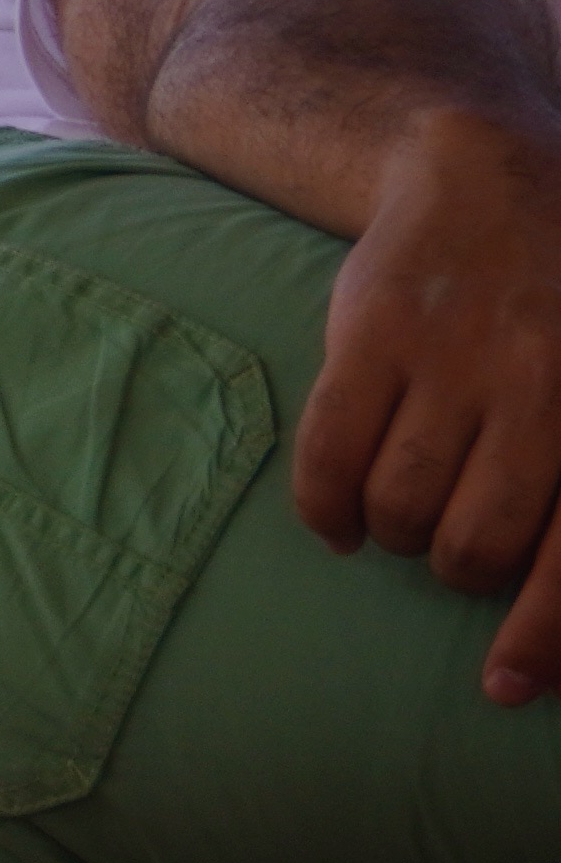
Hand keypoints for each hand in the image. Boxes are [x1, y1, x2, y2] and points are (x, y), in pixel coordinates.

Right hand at [295, 108, 560, 699]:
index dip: (542, 640)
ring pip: (401, 509)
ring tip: (402, 517)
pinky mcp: (374, 335)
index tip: (501, 689)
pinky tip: (334, 523)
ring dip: (394, 534)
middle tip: (455, 550)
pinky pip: (330, 456)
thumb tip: (556, 634)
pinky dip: (325, 508)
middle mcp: (543, 394)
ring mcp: (456, 363)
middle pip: (478, 546)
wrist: (496, 173)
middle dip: (458, 567)